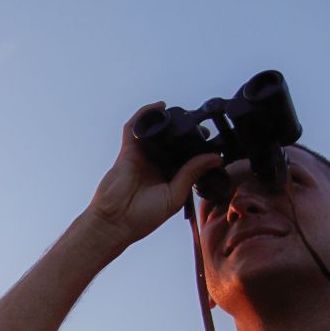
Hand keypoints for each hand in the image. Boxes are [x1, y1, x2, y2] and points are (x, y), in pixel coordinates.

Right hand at [82, 105, 223, 248]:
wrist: (115, 223)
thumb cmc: (142, 218)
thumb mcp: (175, 196)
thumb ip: (191, 174)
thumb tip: (215, 158)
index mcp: (169, 176)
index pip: (186, 156)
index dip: (198, 147)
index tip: (211, 141)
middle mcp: (155, 164)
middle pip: (172, 140)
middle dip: (185, 130)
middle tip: (199, 123)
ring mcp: (141, 156)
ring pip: (156, 131)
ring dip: (168, 120)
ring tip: (183, 113)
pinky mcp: (127, 151)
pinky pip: (135, 128)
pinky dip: (145, 114)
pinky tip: (159, 107)